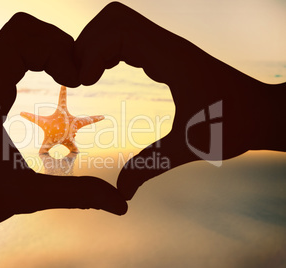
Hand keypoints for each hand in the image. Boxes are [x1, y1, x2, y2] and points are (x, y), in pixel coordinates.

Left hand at [0, 13, 126, 266]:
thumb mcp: (24, 197)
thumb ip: (75, 195)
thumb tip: (120, 203)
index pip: (21, 38)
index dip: (58, 49)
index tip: (77, 80)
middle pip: (23, 28)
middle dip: (58, 44)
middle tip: (78, 76)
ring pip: (19, 38)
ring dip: (50, 50)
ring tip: (71, 78)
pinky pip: (14, 55)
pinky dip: (40, 59)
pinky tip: (56, 81)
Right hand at [75, 2, 285, 199]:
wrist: (262, 111)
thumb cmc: (233, 124)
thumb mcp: (188, 147)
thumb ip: (150, 166)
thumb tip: (120, 191)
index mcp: (171, 58)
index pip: (119, 31)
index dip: (92, 52)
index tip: (84, 82)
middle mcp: (166, 44)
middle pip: (113, 18)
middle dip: (87, 43)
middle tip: (80, 78)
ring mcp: (165, 45)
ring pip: (118, 23)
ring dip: (95, 45)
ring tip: (87, 76)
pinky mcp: (164, 53)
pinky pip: (127, 36)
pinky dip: (107, 49)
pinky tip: (102, 74)